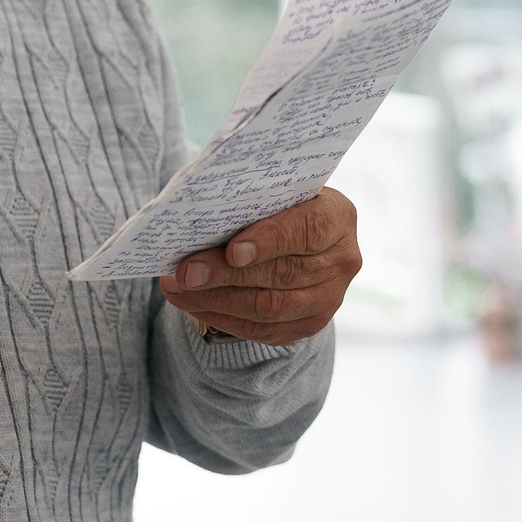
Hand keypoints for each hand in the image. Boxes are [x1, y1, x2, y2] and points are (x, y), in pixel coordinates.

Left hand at [159, 189, 360, 345]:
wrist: (299, 237)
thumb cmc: (278, 205)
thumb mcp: (274, 192)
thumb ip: (251, 202)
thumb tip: (199, 222)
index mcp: (338, 217)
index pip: (307, 230)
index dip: (270, 240)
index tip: (232, 250)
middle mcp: (342, 260)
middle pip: (282, 273)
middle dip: (227, 274)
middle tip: (185, 271)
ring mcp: (329, 298)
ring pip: (269, 307)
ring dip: (217, 299)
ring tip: (178, 287)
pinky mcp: (309, 325)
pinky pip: (261, 329)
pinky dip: (221, 316)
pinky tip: (192, 303)